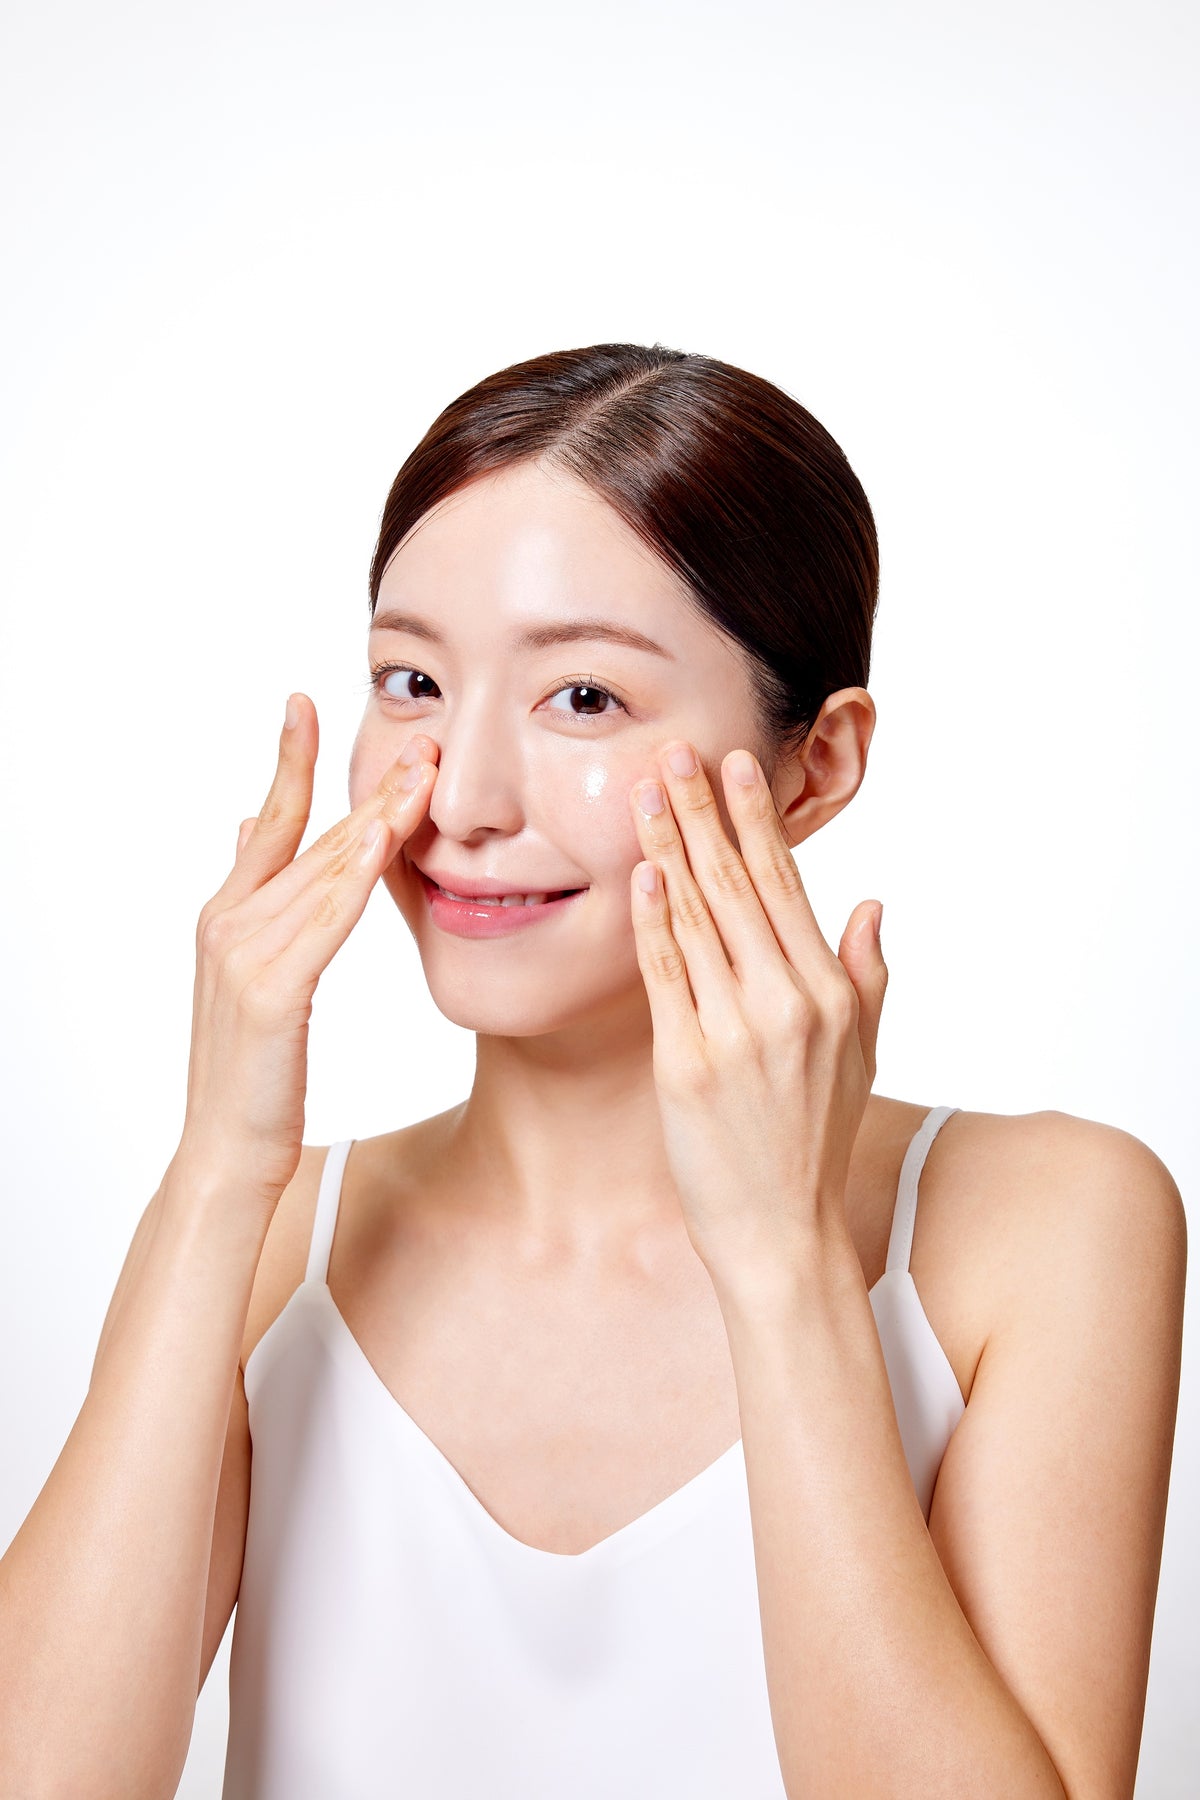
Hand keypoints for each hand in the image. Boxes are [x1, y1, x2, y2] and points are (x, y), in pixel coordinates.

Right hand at [176, 695, 438, 1207]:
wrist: (224, 1153)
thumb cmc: (251, 1074)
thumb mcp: (253, 975)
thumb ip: (258, 900)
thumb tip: (251, 825)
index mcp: (228, 913)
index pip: (272, 821)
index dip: (290, 760)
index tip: (305, 703)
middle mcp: (229, 919)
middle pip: (313, 836)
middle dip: (366, 781)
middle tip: (417, 732)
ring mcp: (244, 952)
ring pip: (326, 868)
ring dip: (379, 815)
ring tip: (423, 770)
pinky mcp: (269, 990)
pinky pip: (324, 919)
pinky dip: (357, 875)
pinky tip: (388, 839)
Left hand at [627, 741, 886, 1288]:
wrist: (780, 1229)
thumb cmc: (816, 1139)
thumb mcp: (862, 1054)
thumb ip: (868, 974)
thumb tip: (871, 902)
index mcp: (829, 993)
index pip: (786, 886)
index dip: (758, 820)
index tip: (737, 765)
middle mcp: (786, 1004)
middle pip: (736, 886)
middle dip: (701, 811)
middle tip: (674, 751)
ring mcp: (734, 1033)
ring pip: (697, 920)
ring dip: (668, 848)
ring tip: (644, 792)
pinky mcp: (685, 1065)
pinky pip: (664, 978)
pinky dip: (651, 922)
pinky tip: (639, 875)